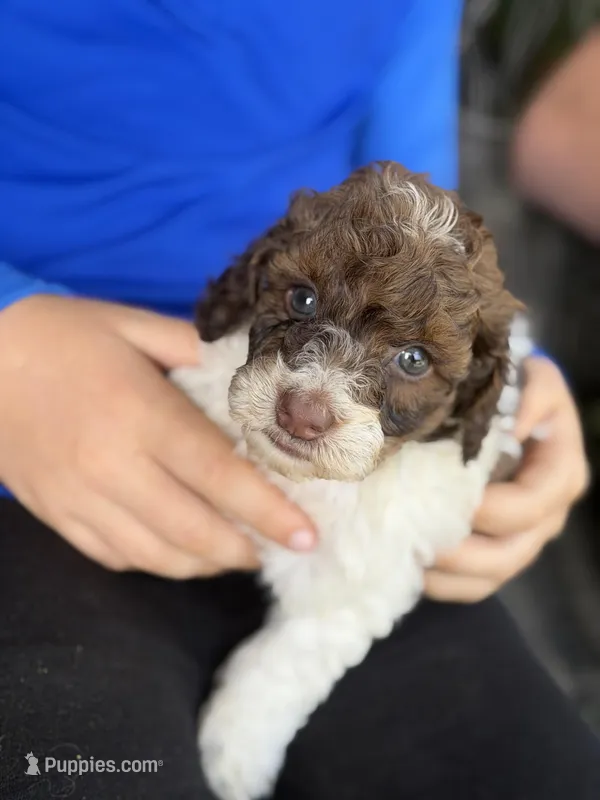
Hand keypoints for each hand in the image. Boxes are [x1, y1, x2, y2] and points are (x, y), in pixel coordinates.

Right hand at [0, 296, 315, 577]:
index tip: (306, 537)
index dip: (268, 511)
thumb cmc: (60, 335)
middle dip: (243, 549)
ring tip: (234, 555)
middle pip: (193, 528)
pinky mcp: (55, 515)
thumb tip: (242, 371)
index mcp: (140, 414)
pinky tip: (177, 553)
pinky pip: (113, 556)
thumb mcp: (131, 323)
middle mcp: (112, 466)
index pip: (218, 475)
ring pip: (155, 554)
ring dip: (203, 564)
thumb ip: (192, 348)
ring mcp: (79, 498)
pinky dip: (154, 563)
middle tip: (275, 549)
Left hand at [425, 356, 588, 602]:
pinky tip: (410, 568)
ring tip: (408, 553)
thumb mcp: (536, 379)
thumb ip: (534, 394)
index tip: (455, 498)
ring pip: (489, 577)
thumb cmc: (518, 392)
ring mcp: (520, 541)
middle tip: (418, 534)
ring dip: (447, 572)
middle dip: (462, 549)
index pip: (533, 504)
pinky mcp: (494, 556)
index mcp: (560, 475)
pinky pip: (471, 587)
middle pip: (510, 551)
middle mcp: (546, 516)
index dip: (494, 508)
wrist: (506, 409)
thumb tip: (514, 425)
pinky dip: (440, 584)